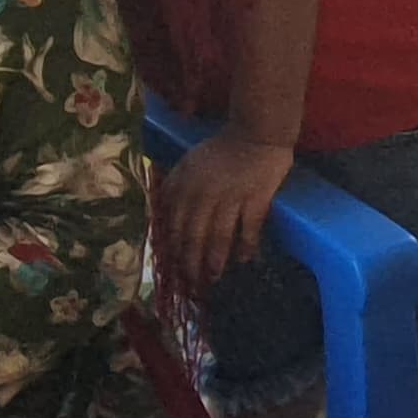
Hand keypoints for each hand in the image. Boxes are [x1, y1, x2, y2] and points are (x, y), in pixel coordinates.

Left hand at [155, 128, 294, 286]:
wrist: (256, 133)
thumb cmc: (221, 149)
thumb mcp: (189, 163)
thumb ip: (174, 186)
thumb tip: (160, 213)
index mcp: (186, 186)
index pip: (175, 225)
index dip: (174, 249)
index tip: (174, 267)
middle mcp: (205, 195)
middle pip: (195, 236)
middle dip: (192, 262)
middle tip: (193, 283)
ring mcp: (232, 198)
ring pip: (220, 237)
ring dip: (216, 260)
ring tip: (214, 277)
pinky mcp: (256, 199)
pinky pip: (249, 228)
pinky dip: (247, 246)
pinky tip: (245, 259)